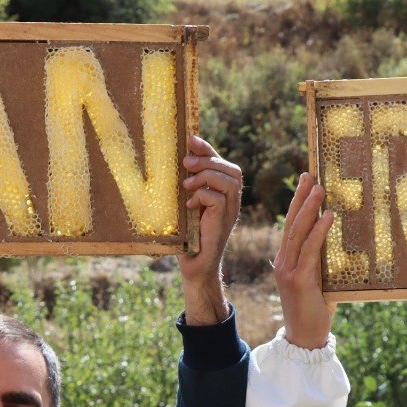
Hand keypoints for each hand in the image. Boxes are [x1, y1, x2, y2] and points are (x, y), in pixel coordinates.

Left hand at [179, 134, 241, 324]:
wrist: (194, 266)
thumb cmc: (187, 238)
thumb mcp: (185, 208)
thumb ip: (187, 189)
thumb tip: (174, 165)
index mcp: (223, 195)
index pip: (223, 164)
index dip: (208, 149)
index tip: (190, 139)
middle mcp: (231, 202)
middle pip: (232, 169)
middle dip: (208, 160)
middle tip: (185, 163)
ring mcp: (230, 213)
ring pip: (229, 179)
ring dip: (205, 176)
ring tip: (186, 184)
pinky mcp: (223, 222)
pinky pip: (217, 198)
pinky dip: (201, 196)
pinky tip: (189, 206)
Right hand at [275, 173, 335, 348]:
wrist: (304, 339)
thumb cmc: (315, 311)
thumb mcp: (318, 282)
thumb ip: (321, 263)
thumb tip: (338, 243)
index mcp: (286, 261)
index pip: (291, 226)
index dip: (297, 203)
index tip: (306, 181)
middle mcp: (283, 263)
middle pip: (292, 224)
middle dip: (301, 197)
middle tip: (311, 175)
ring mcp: (288, 271)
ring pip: (298, 233)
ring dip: (309, 208)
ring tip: (319, 188)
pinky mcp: (298, 281)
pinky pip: (310, 251)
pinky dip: (319, 232)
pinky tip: (328, 217)